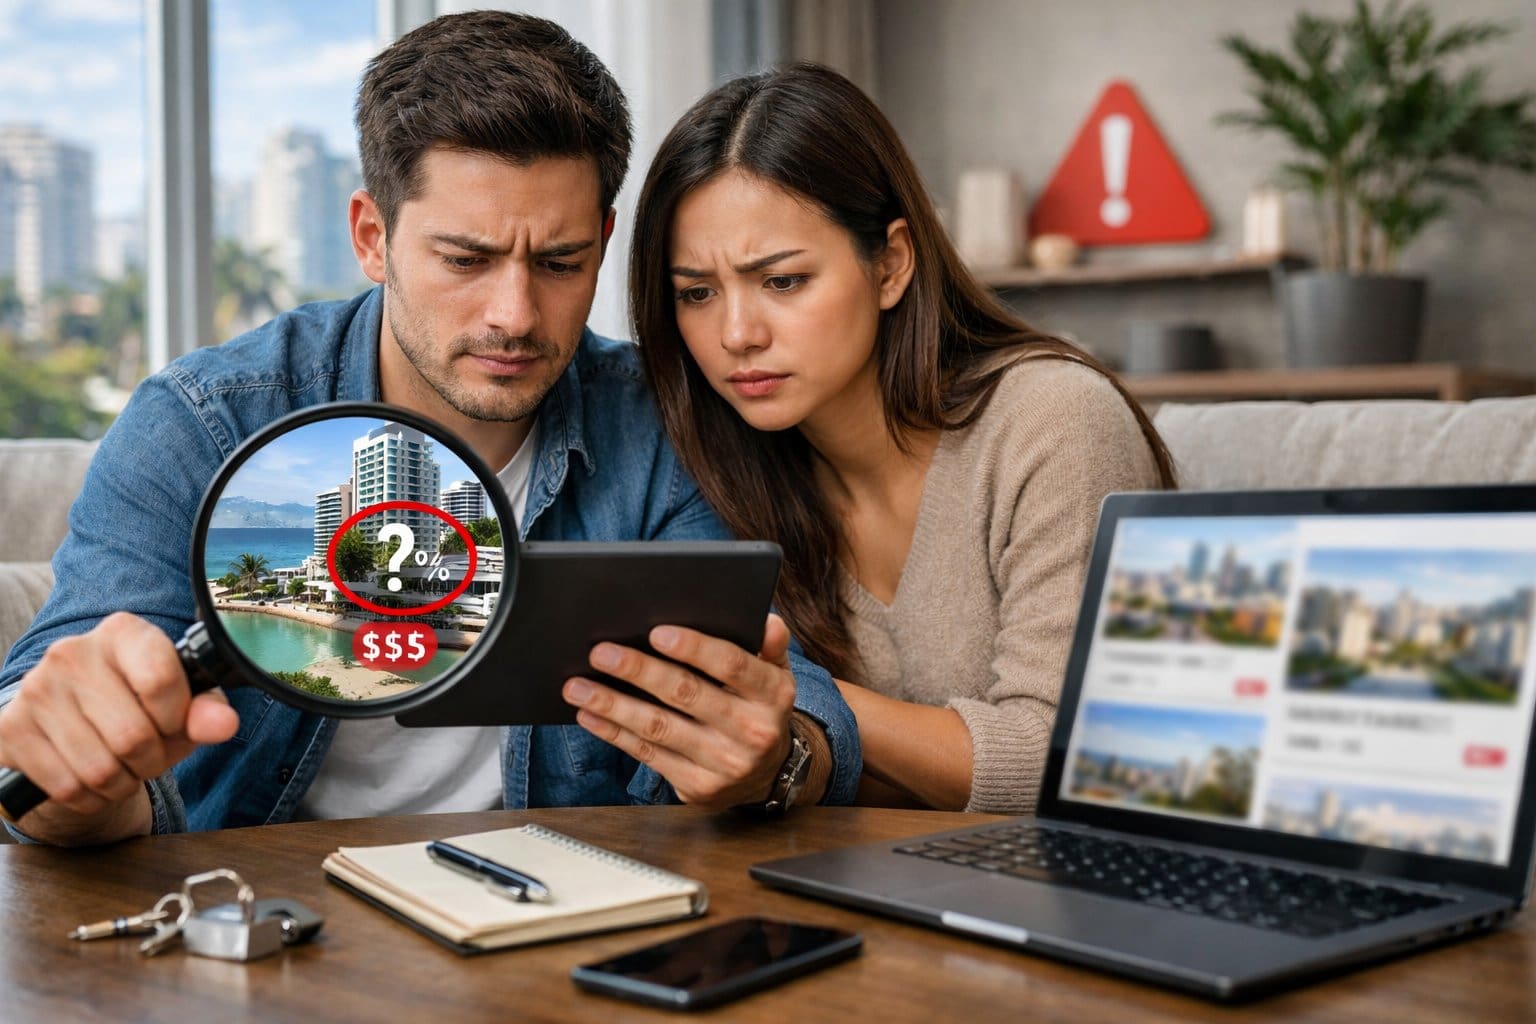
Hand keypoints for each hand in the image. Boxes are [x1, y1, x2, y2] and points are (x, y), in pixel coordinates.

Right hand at [0, 613, 239, 835]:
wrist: (69, 723)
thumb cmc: (138, 706)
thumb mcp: (181, 701)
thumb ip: (206, 710)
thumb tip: (223, 724)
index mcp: (122, 633)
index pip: (160, 680)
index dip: (176, 717)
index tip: (173, 722)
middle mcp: (72, 653)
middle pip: (133, 736)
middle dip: (152, 761)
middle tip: (148, 755)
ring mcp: (35, 690)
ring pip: (100, 770)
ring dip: (122, 784)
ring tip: (121, 766)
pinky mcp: (10, 729)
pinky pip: (68, 788)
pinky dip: (91, 798)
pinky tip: (90, 778)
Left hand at [562, 614, 796, 810]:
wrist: (766, 774)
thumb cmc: (759, 708)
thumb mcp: (776, 674)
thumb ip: (770, 645)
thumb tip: (766, 622)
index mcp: (772, 694)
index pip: (732, 665)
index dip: (694, 648)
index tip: (656, 633)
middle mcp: (751, 731)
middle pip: (686, 694)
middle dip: (639, 671)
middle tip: (601, 653)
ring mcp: (723, 763)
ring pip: (658, 728)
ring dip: (613, 705)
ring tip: (577, 686)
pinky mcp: (697, 787)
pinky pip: (648, 755)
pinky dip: (614, 734)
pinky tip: (590, 716)